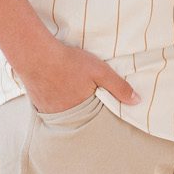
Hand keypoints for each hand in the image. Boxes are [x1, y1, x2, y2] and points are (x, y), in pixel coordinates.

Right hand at [20, 36, 137, 115]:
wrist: (36, 55)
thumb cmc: (69, 62)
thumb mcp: (100, 71)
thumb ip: (119, 87)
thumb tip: (137, 101)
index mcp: (82, 110)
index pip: (96, 119)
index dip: (100, 111)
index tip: (102, 106)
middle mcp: (64, 116)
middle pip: (79, 117)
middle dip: (84, 110)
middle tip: (84, 97)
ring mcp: (48, 111)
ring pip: (63, 112)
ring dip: (68, 105)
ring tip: (71, 92)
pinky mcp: (37, 103)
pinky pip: (49, 107)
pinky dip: (54, 101)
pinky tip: (56, 90)